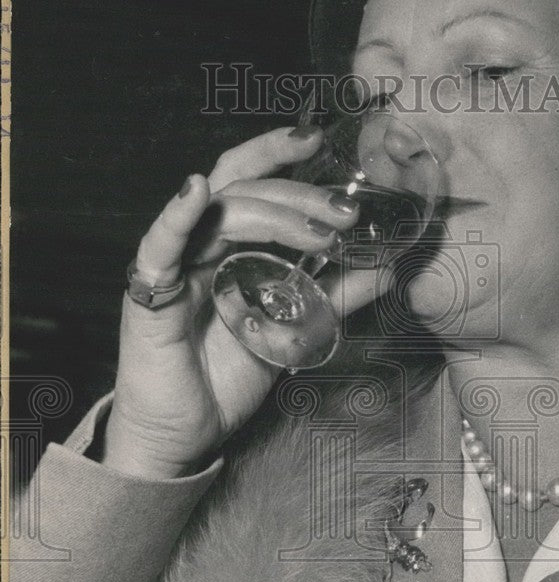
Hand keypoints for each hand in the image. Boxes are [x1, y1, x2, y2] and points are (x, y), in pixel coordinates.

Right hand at [102, 126, 378, 478]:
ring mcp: (174, 267)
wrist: (182, 438)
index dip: (281, 159)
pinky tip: (196, 192)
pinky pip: (158, 248)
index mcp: (230, 249)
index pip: (254, 187)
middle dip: (297, 195)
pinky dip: (176, 217)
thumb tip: (387, 270)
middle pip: (244, 193)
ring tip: (320, 229)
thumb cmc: (225, 382)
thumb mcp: (294, 335)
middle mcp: (201, 248)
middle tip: (346, 213)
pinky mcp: (148, 294)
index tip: (320, 142)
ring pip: (218, 215)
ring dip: (271, 212)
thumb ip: (334, 299)